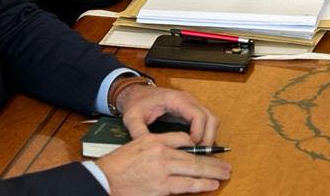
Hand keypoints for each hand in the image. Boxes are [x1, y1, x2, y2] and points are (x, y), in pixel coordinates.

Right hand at [96, 131, 230, 195]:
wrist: (104, 180)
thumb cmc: (120, 163)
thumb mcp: (140, 142)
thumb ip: (163, 141)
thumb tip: (185, 142)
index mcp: (157, 142)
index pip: (185, 141)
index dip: (200, 147)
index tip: (212, 151)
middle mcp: (162, 156)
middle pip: (194, 159)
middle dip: (213, 163)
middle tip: (226, 166)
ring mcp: (161, 174)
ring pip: (192, 173)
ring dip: (210, 175)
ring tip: (223, 176)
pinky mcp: (159, 189)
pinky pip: (183, 188)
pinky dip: (198, 186)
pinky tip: (208, 186)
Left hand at [115, 83, 218, 145]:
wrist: (137, 94)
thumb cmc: (137, 103)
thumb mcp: (132, 117)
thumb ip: (138, 131)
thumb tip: (146, 148)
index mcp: (176, 100)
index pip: (198, 115)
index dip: (199, 133)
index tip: (191, 147)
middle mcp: (188, 100)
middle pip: (210, 118)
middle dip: (208, 137)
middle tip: (199, 154)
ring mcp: (192, 104)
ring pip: (211, 119)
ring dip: (209, 136)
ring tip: (197, 152)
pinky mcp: (191, 110)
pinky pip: (206, 121)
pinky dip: (206, 133)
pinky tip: (195, 146)